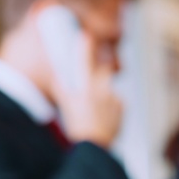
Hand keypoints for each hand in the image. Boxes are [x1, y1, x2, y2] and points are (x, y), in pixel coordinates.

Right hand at [52, 34, 122, 148]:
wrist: (94, 143)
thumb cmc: (76, 123)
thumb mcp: (65, 103)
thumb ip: (61, 86)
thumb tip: (56, 75)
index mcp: (85, 85)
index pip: (85, 59)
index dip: (86, 45)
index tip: (86, 35)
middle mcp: (101, 88)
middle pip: (105, 69)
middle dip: (100, 70)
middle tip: (92, 83)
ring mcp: (113, 96)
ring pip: (109, 89)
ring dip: (103, 94)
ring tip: (95, 110)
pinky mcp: (122, 106)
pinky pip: (117, 101)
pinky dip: (111, 106)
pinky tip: (104, 116)